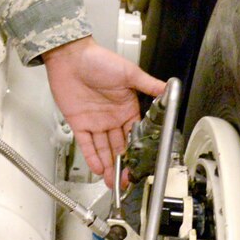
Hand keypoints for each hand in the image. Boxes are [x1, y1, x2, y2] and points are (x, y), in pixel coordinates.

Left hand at [43, 36, 169, 177]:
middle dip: (123, 164)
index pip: (134, 134)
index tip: (141, 164)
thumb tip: (169, 88)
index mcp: (126, 107)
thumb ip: (149, 84)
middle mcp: (111, 118)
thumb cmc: (99, 60)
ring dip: (108, 166)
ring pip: (103, 149)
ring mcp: (95, 122)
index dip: (137, 150)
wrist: (71, 56)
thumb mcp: (129, 73)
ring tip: (114, 183)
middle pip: (119, 146)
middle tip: (127, 181)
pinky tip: (99, 169)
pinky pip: (86, 144)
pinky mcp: (79, 123)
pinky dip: (92, 157)